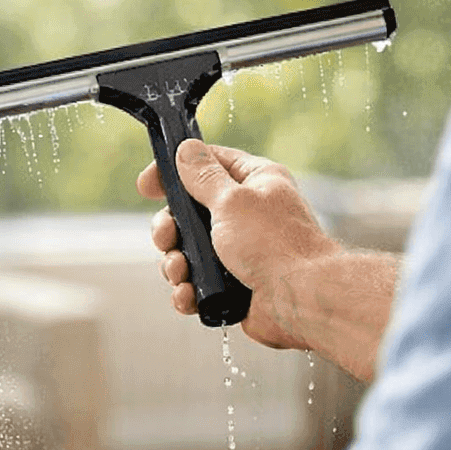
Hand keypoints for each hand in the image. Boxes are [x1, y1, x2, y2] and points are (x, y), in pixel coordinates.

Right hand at [138, 140, 342, 351]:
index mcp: (254, 183)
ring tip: (180, 273)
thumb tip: (187, 150)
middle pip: (189, 213)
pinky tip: (188, 295)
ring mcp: (239, 251)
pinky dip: (188, 291)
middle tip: (166, 238)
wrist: (302, 300)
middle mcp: (247, 214)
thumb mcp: (232, 201)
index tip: (148, 186)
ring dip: (175, 264)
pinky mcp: (234, 285)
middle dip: (170, 230)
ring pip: (188, 252)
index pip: (207, 165)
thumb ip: (203, 177)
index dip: (174, 173)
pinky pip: (198, 284)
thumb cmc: (276, 245)